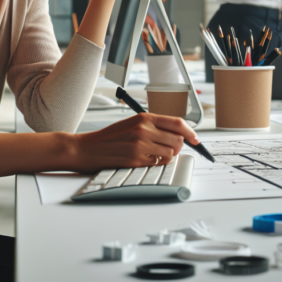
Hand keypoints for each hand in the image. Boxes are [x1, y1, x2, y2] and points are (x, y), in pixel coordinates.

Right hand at [69, 113, 197, 171]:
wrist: (85, 148)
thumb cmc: (109, 138)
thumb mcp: (131, 124)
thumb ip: (153, 127)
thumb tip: (177, 135)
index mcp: (144, 117)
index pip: (177, 122)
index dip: (191, 132)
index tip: (196, 140)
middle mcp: (144, 128)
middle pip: (177, 139)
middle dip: (177, 147)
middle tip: (168, 150)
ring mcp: (140, 144)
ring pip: (170, 153)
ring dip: (167, 157)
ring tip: (154, 155)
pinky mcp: (135, 159)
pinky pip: (158, 163)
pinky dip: (156, 163)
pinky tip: (145, 160)